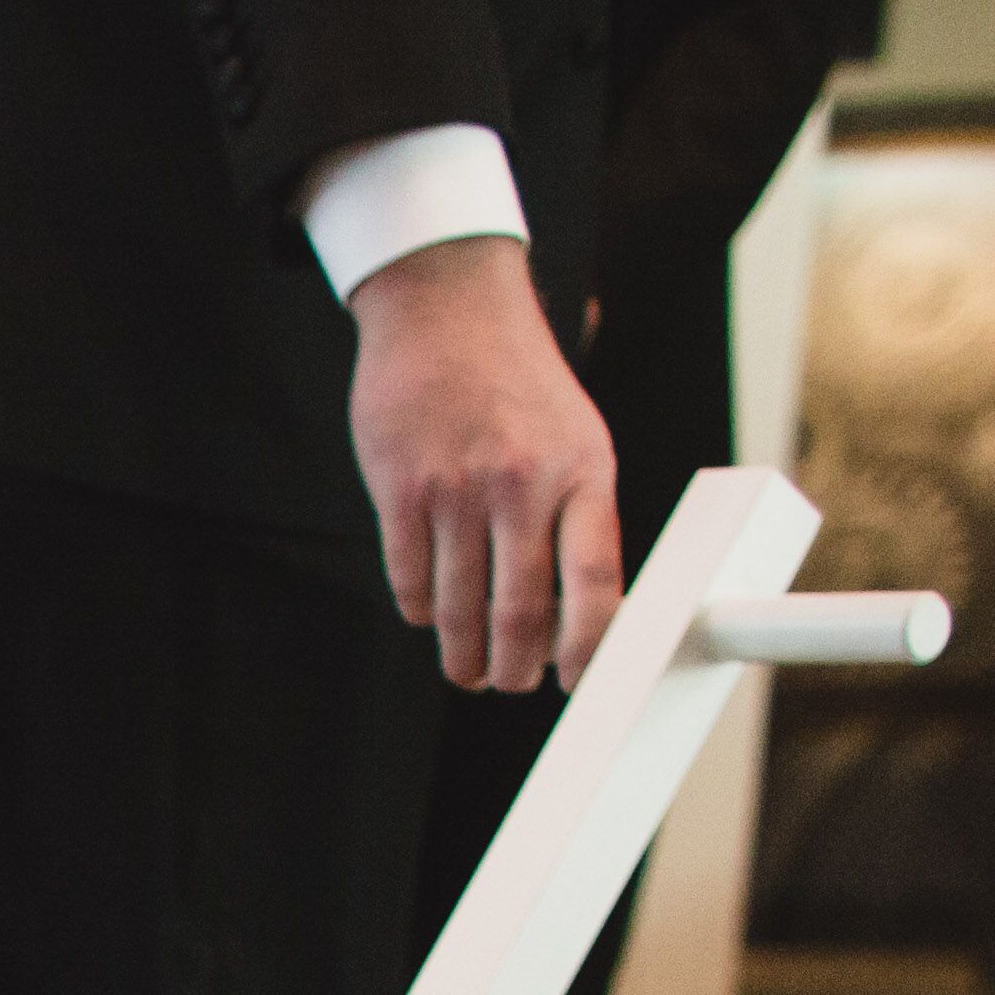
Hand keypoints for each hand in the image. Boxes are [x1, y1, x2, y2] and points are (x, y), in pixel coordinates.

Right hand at [341, 237, 619, 690]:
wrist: (448, 309)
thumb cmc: (519, 384)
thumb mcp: (577, 437)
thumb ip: (580, 516)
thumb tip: (582, 611)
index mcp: (582, 471)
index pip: (594, 582)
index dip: (586, 647)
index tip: (576, 678)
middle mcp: (523, 482)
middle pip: (521, 612)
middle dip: (515, 669)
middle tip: (511, 685)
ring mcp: (458, 488)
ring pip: (459, 608)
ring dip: (463, 655)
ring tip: (468, 671)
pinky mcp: (400, 488)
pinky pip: (409, 579)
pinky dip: (420, 610)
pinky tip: (429, 614)